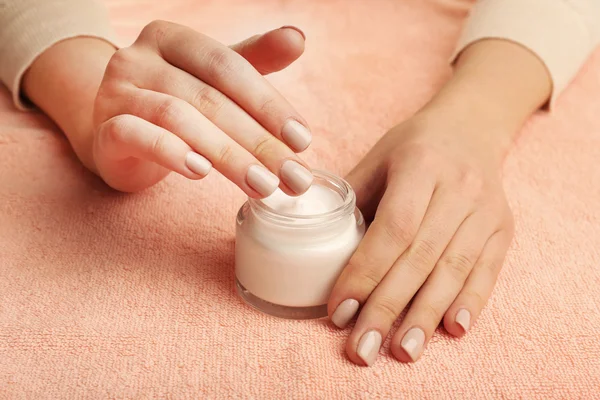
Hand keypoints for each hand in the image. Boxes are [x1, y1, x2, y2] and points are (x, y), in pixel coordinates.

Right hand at [92, 21, 312, 194]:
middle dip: (258, 141)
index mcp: (170, 37)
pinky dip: (171, 152)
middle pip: (209, 98)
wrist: (115, 131)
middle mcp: (138, 57)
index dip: (268, 104)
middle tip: (292, 177)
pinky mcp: (103, 131)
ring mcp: (115, 93)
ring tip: (263, 185)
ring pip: (178, 118)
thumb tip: (298, 38)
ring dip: (227, 156)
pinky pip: (135, 135)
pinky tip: (201, 173)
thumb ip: (253, 61)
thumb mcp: (212, 79)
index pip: (227, 67)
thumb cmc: (173, 100)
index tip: (302, 141)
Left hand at [328, 111, 514, 364]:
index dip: (365, 272)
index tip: (340, 310)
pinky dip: (470, 301)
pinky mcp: (503, 228)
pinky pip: (488, 270)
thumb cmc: (412, 148)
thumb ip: (349, 201)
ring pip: (454, 269)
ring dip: (426, 315)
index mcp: (420, 166)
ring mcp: (486, 209)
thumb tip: (313, 246)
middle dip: (388, 306)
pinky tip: (451, 329)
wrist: (470, 129)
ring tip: (402, 350)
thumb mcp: (375, 159)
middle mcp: (459, 188)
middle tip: (363, 347)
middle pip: (421, 257)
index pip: (393, 229)